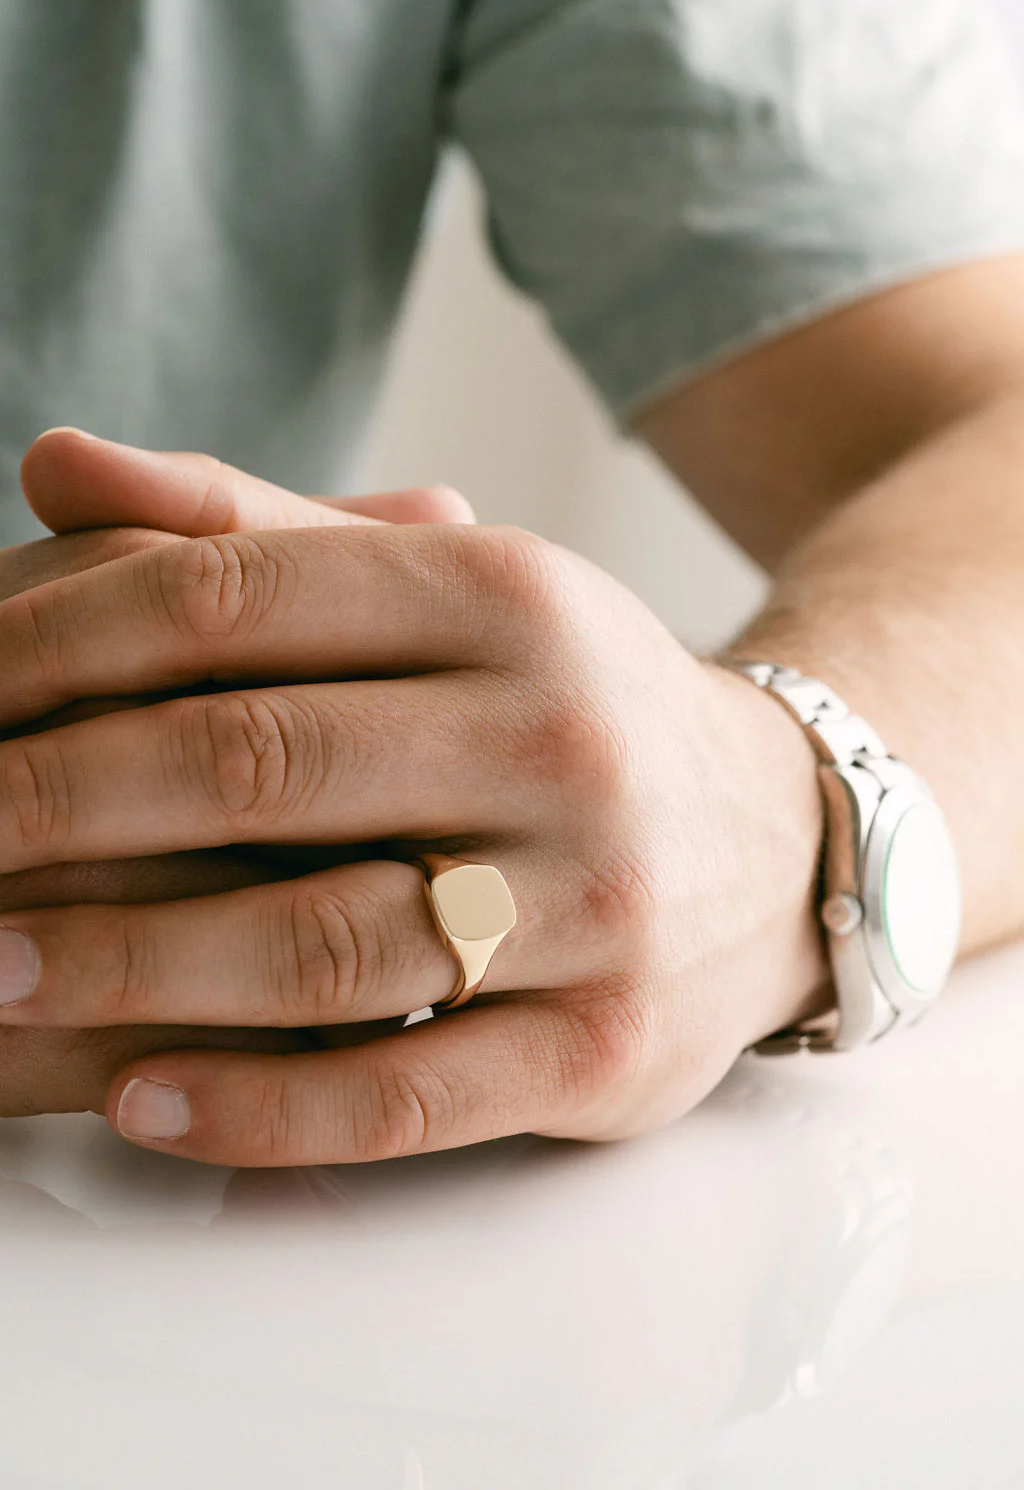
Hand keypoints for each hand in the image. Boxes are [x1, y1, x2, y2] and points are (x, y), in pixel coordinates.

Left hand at [0, 514, 828, 1161]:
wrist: (783, 840)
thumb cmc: (570, 705)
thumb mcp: (449, 592)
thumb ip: (255, 533)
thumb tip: (54, 466)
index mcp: (505, 595)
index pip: (233, 598)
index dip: (54, 644)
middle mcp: (559, 736)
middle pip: (256, 762)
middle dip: (53, 802)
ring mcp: (591, 903)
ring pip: (321, 944)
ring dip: (125, 968)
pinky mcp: (602, 1049)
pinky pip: (405, 1097)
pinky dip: (259, 1110)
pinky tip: (141, 1102)